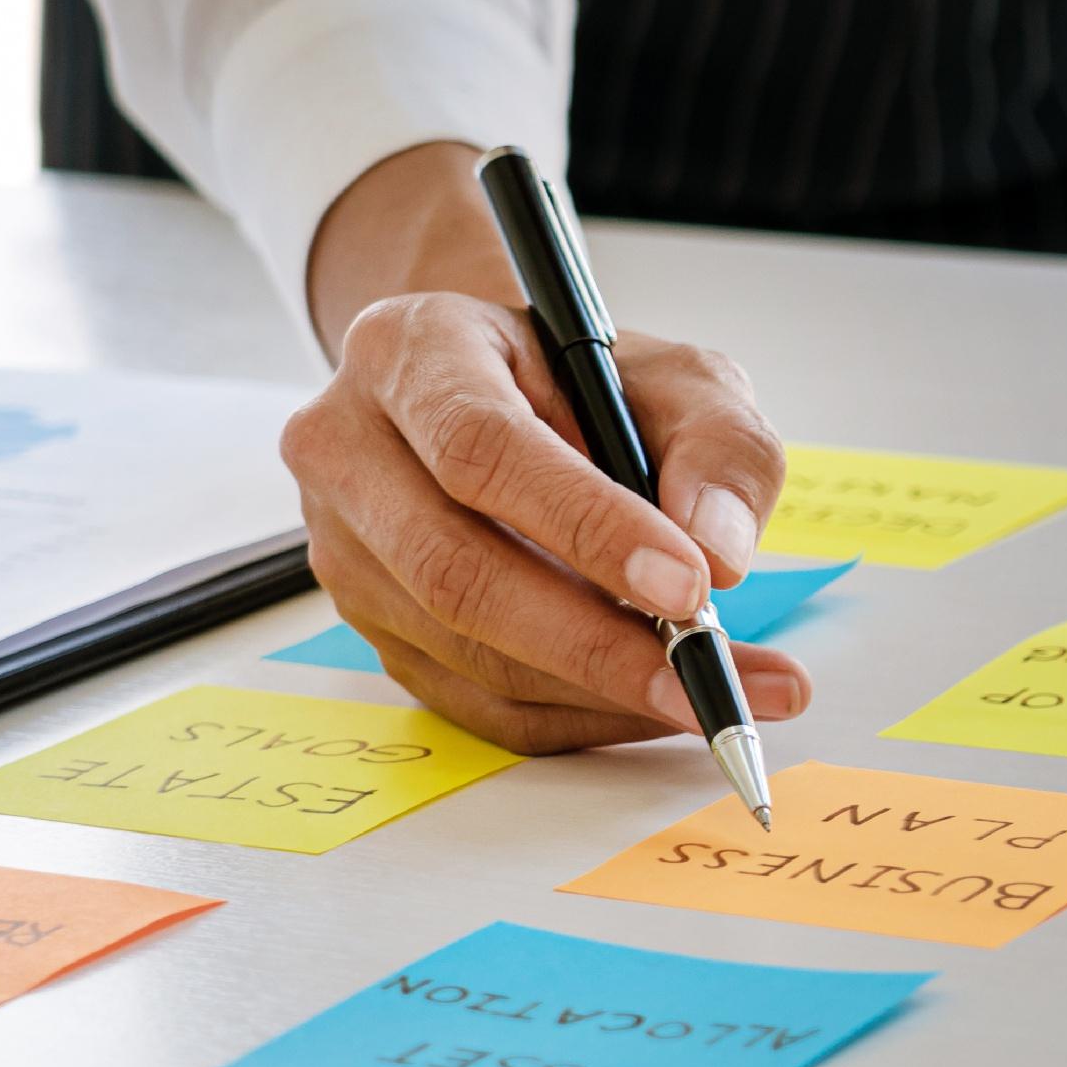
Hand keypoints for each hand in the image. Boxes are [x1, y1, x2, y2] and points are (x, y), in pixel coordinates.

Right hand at [278, 141, 811, 749]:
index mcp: (413, 350)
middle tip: (705, 674)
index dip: (586, 526)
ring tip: (713, 694)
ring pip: (462, 651)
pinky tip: (655, 704)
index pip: (481, 448)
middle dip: (594, 640)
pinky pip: (474, 700)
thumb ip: (718, 450)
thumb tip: (720, 556)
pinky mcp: (372, 625)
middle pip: (453, 568)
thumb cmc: (593, 383)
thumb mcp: (681, 379)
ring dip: (598, 691)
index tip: (689, 585)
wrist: (515, 397)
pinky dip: (576, 716)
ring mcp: (345, 546)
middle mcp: (349, 446)